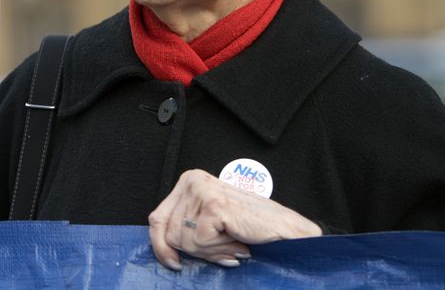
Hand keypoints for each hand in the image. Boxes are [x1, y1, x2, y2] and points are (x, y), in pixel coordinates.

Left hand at [148, 169, 321, 269]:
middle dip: (196, 251)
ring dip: (212, 251)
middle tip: (223, 246)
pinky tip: (238, 241)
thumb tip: (162, 248)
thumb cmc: (252, 228)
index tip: (173, 262)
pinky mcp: (214, 206)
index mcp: (189, 181)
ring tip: (233, 241)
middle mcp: (193, 181)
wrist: (287, 232)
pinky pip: (200, 243)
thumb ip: (185, 227)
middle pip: (169, 234)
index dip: (161, 246)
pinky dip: (220, 250)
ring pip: (184, 242)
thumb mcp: (209, 224)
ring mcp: (202, 191)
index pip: (157, 218)